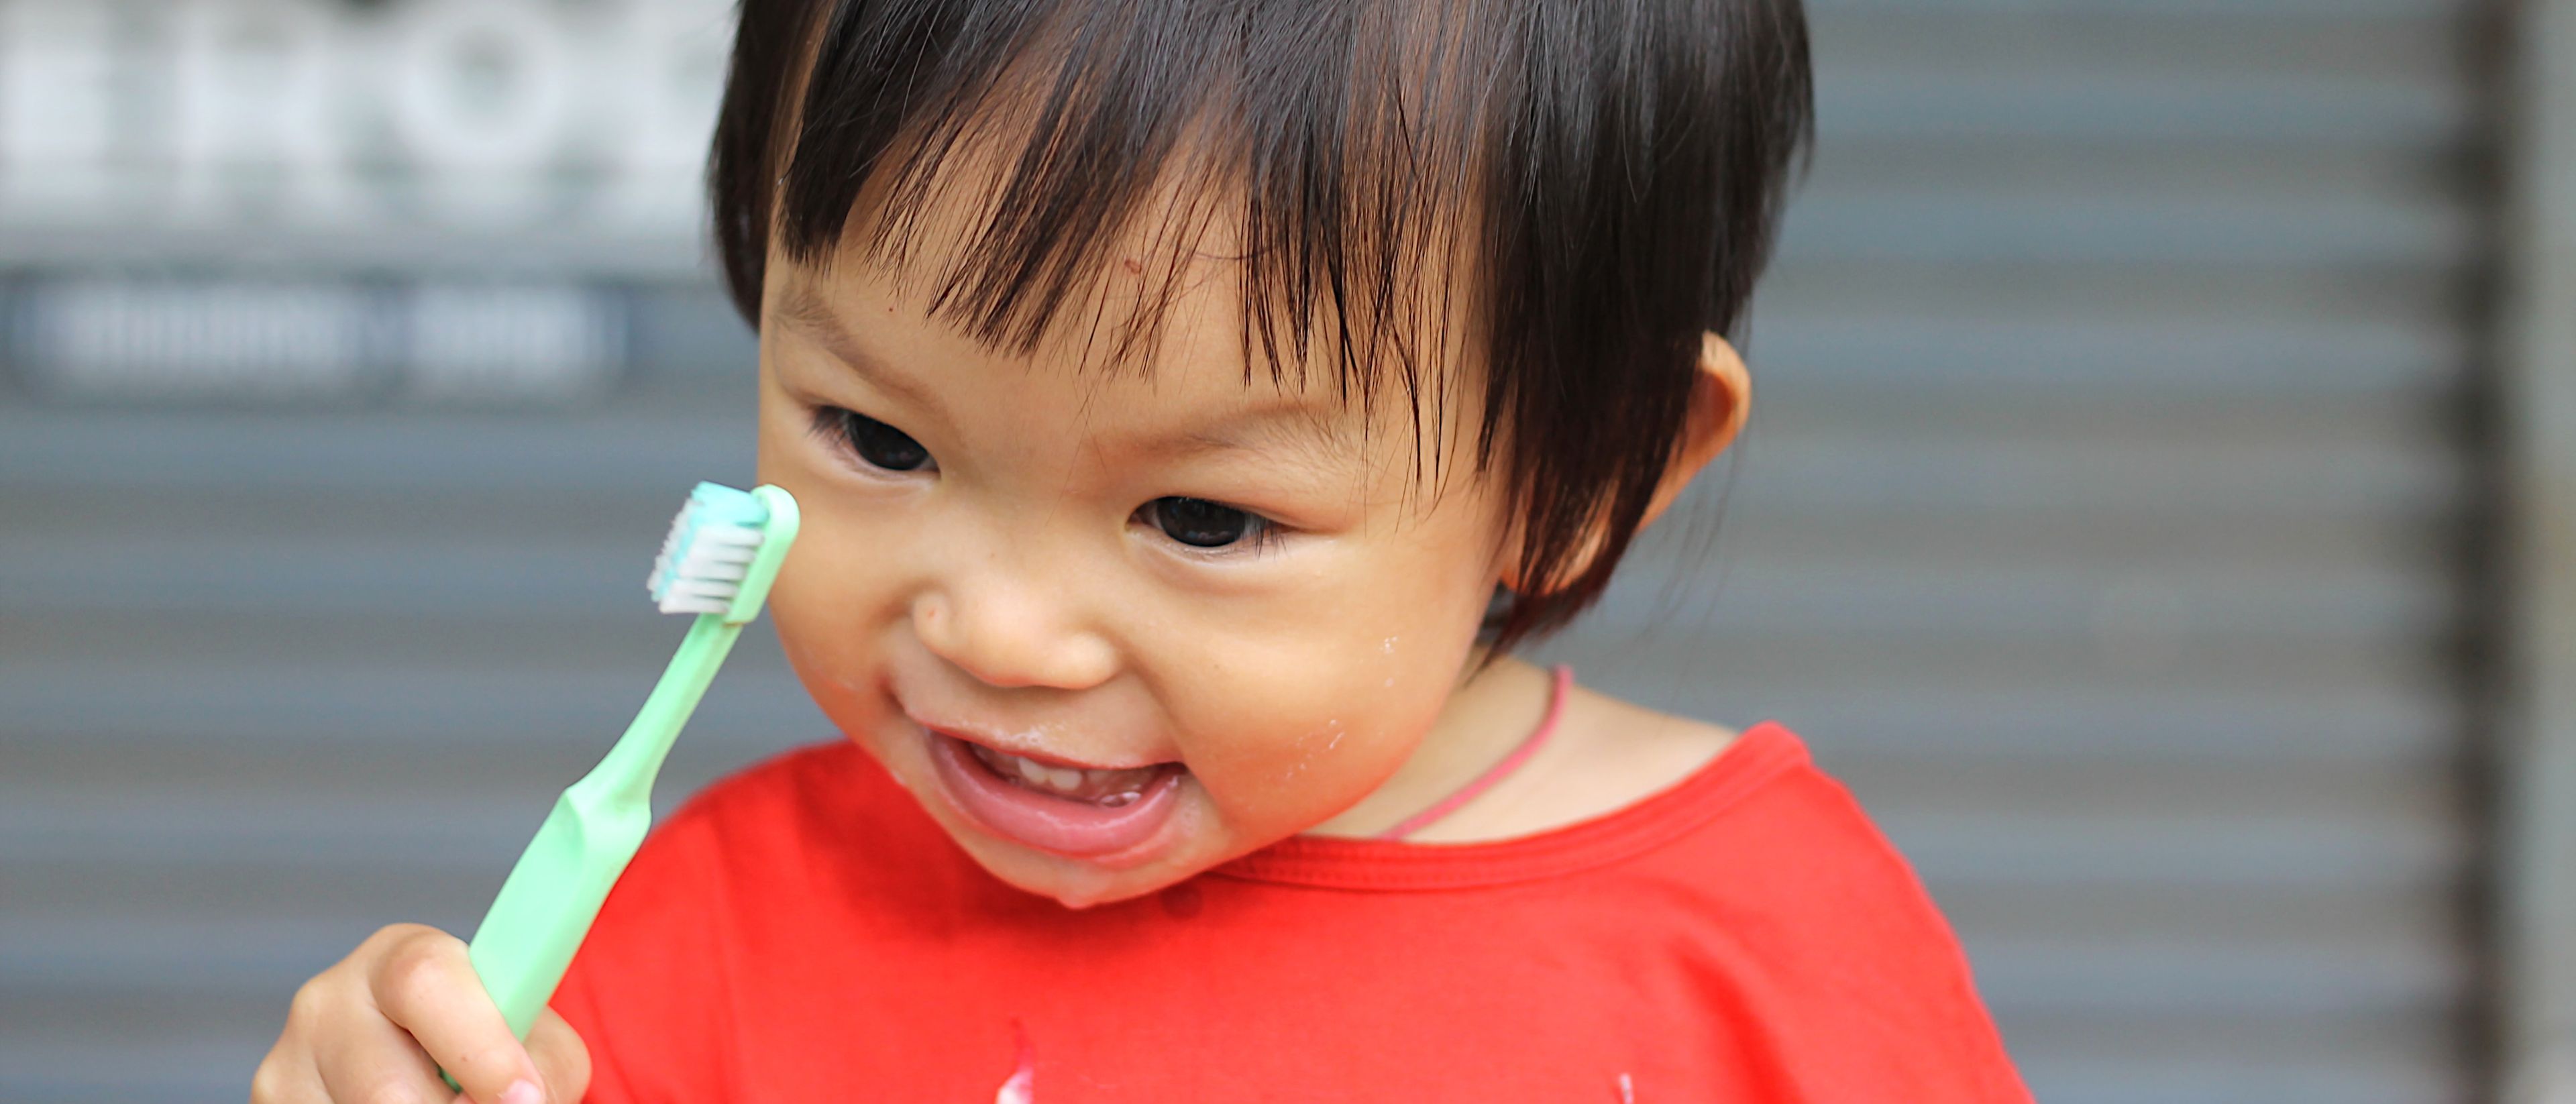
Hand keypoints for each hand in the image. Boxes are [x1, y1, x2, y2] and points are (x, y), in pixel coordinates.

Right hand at [251, 924, 589, 1103]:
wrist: (425, 1063)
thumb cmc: (491, 1047)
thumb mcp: (532, 1037)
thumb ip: (543, 1061)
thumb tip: (526, 1101)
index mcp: (398, 959)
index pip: (425, 981)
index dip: (480, 1048)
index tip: (523, 1097)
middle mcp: (328, 1002)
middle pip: (386, 1086)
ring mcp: (288, 1061)